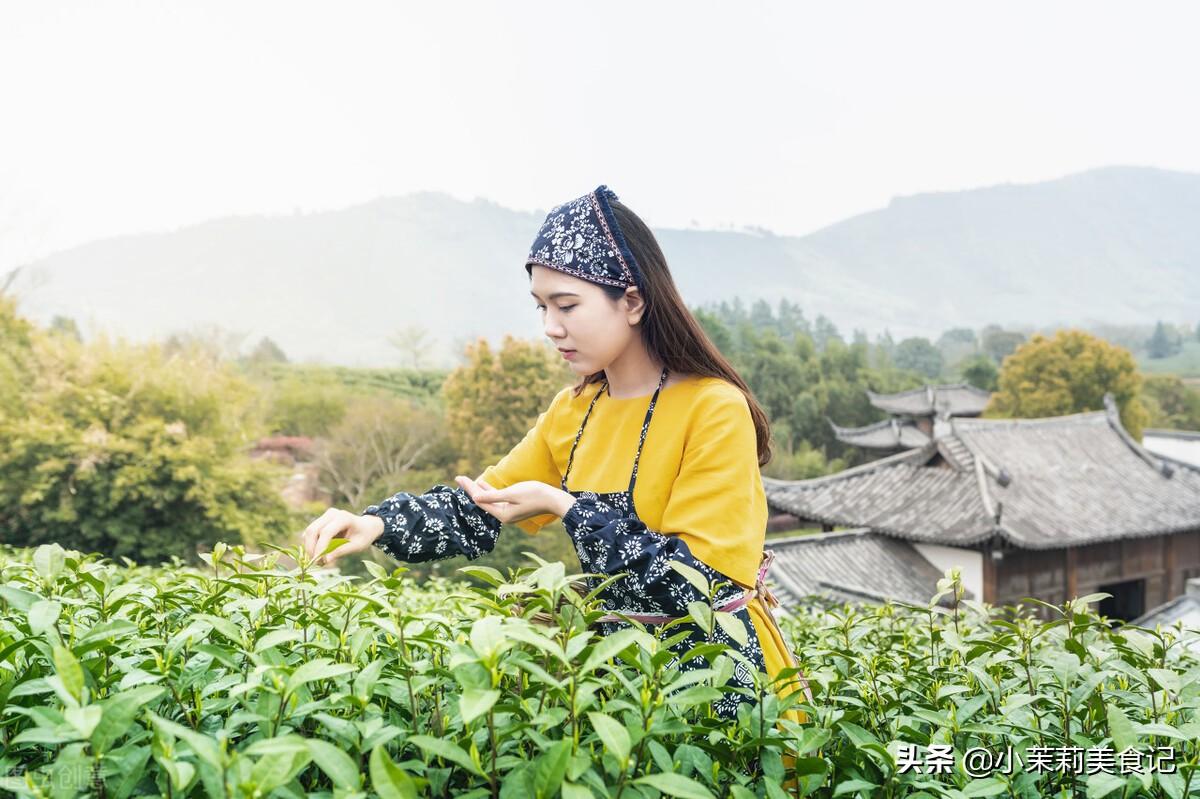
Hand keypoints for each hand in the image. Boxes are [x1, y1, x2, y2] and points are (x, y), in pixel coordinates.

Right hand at [300, 507, 385, 566]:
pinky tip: (319, 554)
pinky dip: (311, 545)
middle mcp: (332, 514)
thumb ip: (341, 551)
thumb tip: (325, 560)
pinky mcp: (320, 521)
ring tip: (320, 561)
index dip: (321, 548)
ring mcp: (325, 516)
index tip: (322, 561)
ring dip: (310, 548)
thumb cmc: (364, 536)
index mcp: (343, 518)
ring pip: (308, 532)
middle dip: (311, 548)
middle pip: (312, 530)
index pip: (326, 532)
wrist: (367, 526)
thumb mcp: (357, 546)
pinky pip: (310, 533)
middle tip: (317, 563)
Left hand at [455, 475, 574, 523]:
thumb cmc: (534, 494)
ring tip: (469, 481)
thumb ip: (493, 496)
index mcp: (502, 514)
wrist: (554, 500)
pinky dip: (490, 492)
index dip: (469, 488)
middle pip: (483, 500)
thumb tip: (475, 498)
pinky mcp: (515, 507)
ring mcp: (509, 512)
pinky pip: (497, 499)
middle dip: (471, 489)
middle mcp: (504, 516)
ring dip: (480, 490)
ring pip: (490, 500)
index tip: (459, 478)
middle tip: (459, 477)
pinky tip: (484, 485)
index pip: (480, 500)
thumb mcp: (512, 493)